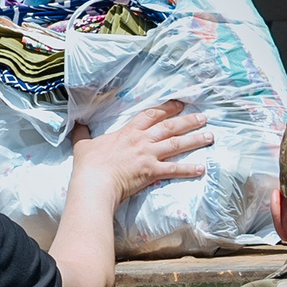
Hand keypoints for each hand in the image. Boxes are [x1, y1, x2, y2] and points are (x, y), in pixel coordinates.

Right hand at [70, 101, 210, 203]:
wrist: (94, 182)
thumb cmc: (88, 165)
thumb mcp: (83, 145)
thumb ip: (83, 134)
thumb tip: (76, 125)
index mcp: (128, 132)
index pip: (151, 115)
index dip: (166, 108)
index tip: (179, 103)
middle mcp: (142, 141)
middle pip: (170, 127)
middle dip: (188, 120)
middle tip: (203, 117)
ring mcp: (149, 155)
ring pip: (177, 144)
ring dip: (195, 139)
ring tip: (210, 136)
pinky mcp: (152, 172)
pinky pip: (174, 169)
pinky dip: (189, 169)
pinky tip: (202, 168)